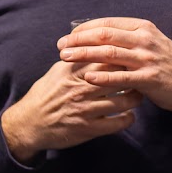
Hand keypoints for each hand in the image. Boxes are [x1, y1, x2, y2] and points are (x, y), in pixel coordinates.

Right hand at [0, 59, 143, 163]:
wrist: (29, 123)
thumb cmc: (46, 93)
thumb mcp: (58, 71)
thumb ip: (78, 58)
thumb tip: (98, 43)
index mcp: (74, 71)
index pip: (105, 57)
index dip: (123, 56)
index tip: (133, 56)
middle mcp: (80, 89)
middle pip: (118, 77)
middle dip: (134, 76)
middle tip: (142, 75)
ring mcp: (85, 110)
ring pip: (122, 101)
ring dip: (135, 98)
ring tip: (138, 95)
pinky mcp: (87, 129)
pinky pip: (116, 124)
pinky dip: (128, 119)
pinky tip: (130, 115)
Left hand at [57, 17, 171, 114]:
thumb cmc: (167, 64)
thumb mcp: (150, 43)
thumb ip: (127, 39)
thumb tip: (96, 36)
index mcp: (143, 28)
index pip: (107, 23)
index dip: (84, 29)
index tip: (68, 37)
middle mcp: (144, 40)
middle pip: (104, 35)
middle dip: (79, 40)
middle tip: (60, 47)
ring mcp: (147, 58)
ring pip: (109, 53)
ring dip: (84, 55)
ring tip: (66, 59)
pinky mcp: (150, 78)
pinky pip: (121, 77)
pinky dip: (103, 77)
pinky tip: (88, 77)